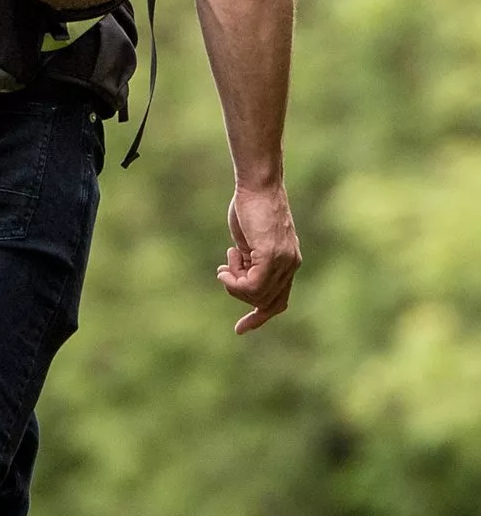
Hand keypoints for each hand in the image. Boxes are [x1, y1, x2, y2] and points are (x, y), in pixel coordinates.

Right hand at [220, 181, 300, 333]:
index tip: (239, 329)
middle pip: (263, 301)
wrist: (258, 186)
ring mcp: (283, 261)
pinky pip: (251, 285)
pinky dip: (233, 282)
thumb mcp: (251, 240)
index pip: (278, 301)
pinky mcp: (271, 255)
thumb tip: (236, 277)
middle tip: (225, 268)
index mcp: (288, 263)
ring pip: (255, 295)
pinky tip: (225, 268)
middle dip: (238, 292)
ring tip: (228, 260)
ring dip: (233, 283)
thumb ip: (250, 260)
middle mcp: (290, 265)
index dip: (258, 317)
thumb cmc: (251, 207)